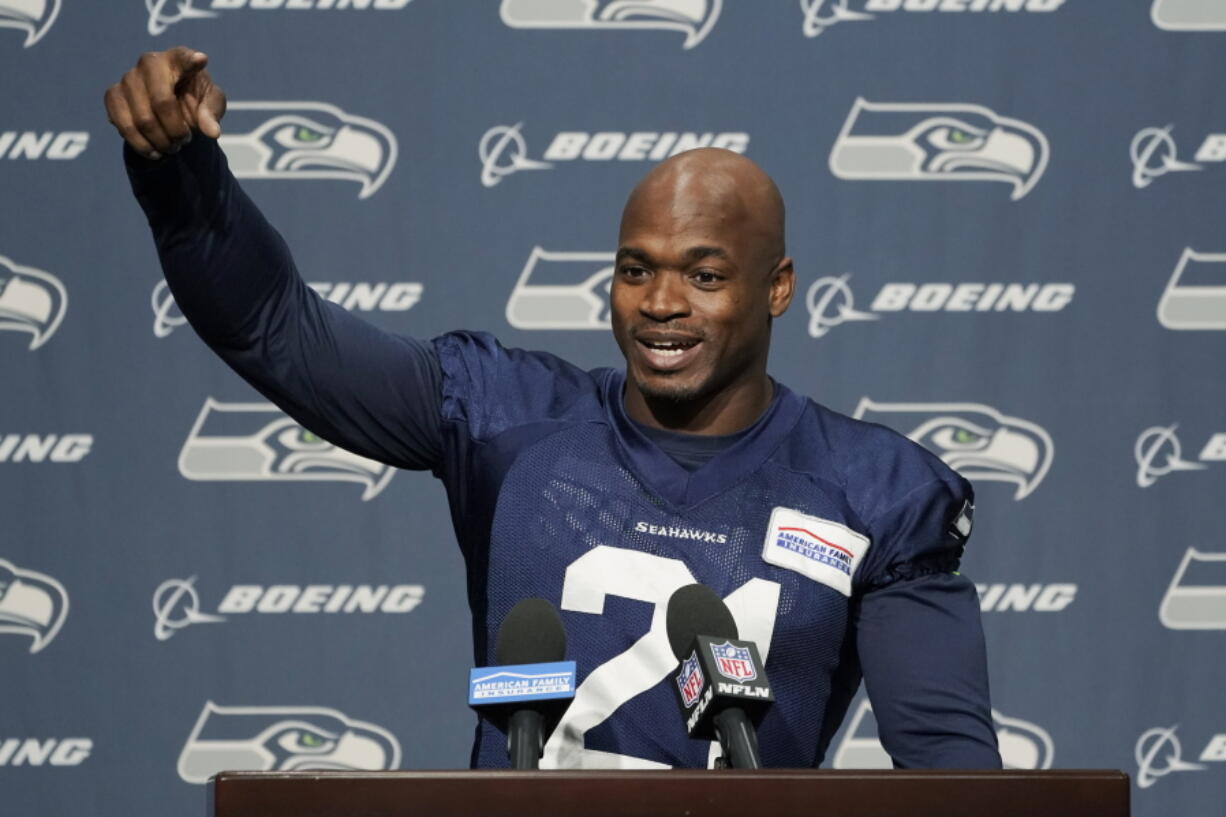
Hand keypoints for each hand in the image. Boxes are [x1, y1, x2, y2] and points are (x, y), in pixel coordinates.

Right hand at [104, 47, 225, 159]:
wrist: (169, 107)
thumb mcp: (211, 104)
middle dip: (176, 131)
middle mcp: (149, 63)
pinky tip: (153, 151)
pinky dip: (141, 145)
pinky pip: (123, 126)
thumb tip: (212, 132)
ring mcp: (127, 78)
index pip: (183, 58)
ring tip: (171, 147)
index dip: (190, 61)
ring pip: (142, 120)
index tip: (201, 60)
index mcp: (178, 59)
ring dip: (160, 142)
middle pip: (162, 104)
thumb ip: (212, 113)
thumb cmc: (194, 98)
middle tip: (184, 141)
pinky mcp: (113, 96)